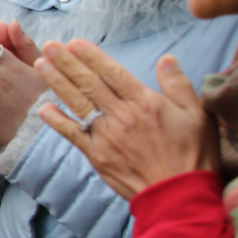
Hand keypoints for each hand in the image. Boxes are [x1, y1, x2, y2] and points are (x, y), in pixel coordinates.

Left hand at [35, 43, 217, 200]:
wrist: (178, 195)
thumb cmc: (193, 154)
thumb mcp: (197, 115)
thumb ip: (178, 84)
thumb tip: (166, 58)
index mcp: (145, 103)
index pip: (113, 73)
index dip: (92, 56)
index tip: (74, 42)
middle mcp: (122, 116)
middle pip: (90, 84)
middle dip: (67, 62)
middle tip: (49, 45)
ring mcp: (107, 136)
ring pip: (78, 104)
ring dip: (57, 83)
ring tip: (40, 64)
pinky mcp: (97, 156)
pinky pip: (73, 135)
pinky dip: (57, 121)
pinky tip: (43, 108)